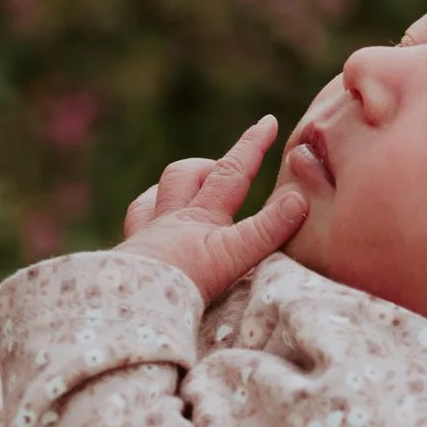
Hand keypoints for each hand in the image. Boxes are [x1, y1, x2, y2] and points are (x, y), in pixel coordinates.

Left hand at [115, 114, 309, 306]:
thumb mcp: (234, 256)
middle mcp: (170, 219)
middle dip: (208, 165)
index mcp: (201, 216)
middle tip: (227, 166)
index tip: (267, 121)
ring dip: (173, 187)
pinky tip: (151, 224)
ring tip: (188, 190)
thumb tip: (298, 198)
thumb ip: (267, 229)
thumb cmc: (182, 283)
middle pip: (185, 176)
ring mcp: (145, 237)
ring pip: (153, 196)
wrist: (130, 305)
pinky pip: (133, 225)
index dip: (252, 145)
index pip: (232, 171)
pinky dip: (145, 216)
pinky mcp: (128, 260)